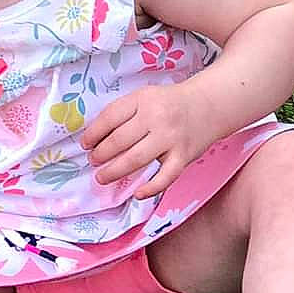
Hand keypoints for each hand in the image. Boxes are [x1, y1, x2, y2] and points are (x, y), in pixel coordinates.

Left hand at [80, 83, 215, 199]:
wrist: (208, 105)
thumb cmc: (168, 103)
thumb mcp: (143, 98)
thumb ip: (122, 113)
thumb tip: (93, 137)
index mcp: (142, 100)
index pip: (110, 117)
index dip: (93, 134)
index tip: (85, 144)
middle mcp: (157, 118)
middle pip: (119, 141)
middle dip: (101, 154)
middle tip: (93, 161)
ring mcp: (171, 138)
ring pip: (136, 160)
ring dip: (115, 171)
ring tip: (102, 177)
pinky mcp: (184, 156)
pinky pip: (166, 177)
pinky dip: (151, 188)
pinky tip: (137, 194)